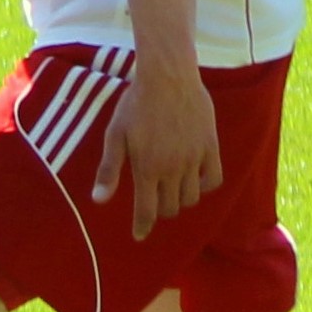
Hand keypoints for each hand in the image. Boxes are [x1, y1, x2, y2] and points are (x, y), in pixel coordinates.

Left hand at [91, 62, 222, 240]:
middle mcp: (173, 168)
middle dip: (159, 209)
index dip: (142, 227)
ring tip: (170, 188)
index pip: (147, 211)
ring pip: (191, 198)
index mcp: (147, 168)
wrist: (167, 76)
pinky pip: (213, 180)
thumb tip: (98, 201)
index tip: (139, 235)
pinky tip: (193, 179)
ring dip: (179, 199)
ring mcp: (194, 159)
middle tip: (153, 200)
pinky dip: (204, 186)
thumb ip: (108, 169)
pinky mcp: (211, 147)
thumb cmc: (135, 103)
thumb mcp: (115, 135)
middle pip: (170, 208)